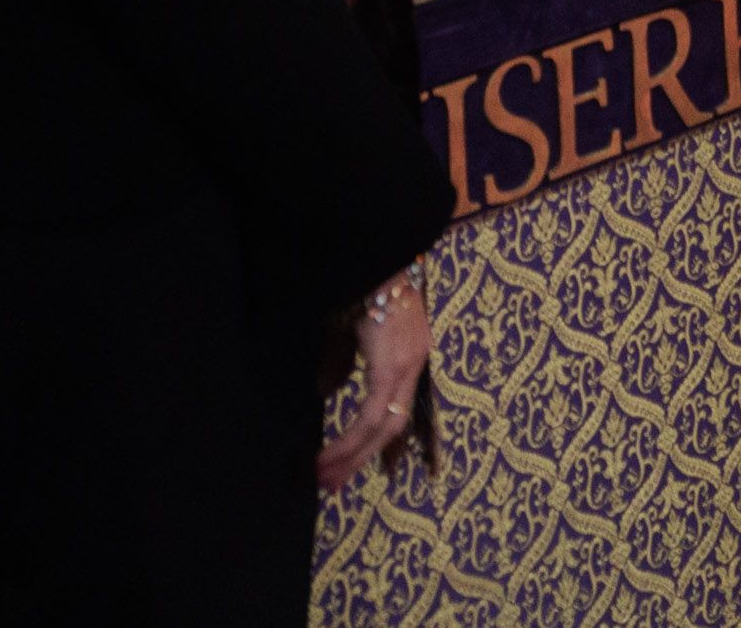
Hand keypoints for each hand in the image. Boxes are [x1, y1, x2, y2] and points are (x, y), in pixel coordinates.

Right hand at [319, 269, 430, 491]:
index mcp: (411, 352)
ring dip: (352, 456)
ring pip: (384, 427)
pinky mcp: (390, 365)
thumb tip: (327, 390)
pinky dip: (350, 439)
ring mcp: (407, 364)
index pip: (398, 408)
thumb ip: (343, 361)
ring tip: (325, 477)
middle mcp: (415, 362)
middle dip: (361, 459)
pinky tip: (330, 455)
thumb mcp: (351, 329)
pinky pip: (371, 415)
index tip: (351, 462)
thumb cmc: (359, 284)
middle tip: (332, 484)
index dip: (375, 439)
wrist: (373, 255)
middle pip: (393, 426)